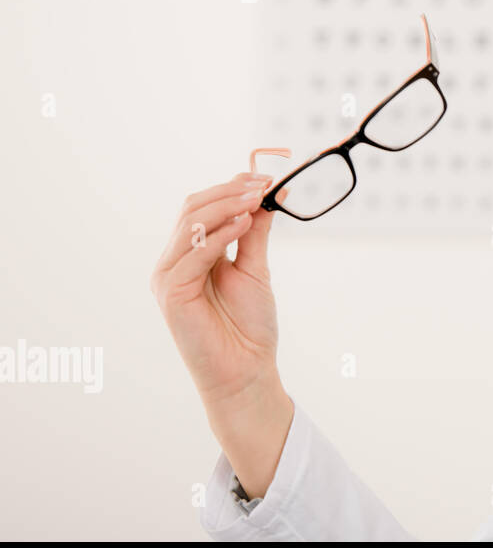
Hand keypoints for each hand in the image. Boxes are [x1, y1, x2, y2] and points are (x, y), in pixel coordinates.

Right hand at [150, 172, 289, 422]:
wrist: (246, 370)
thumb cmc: (249, 325)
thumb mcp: (255, 268)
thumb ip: (254, 233)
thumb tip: (268, 194)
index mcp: (191, 255)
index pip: (202, 208)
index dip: (230, 188)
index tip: (264, 177)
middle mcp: (174, 262)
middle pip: (193, 210)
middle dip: (229, 192)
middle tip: (263, 184)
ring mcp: (168, 277)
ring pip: (190, 224)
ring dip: (226, 206)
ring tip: (257, 198)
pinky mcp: (170, 293)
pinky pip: (193, 254)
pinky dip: (219, 234)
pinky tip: (244, 223)